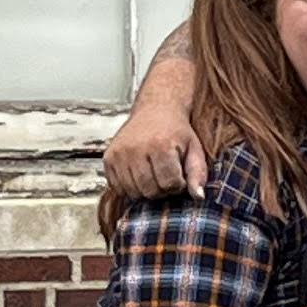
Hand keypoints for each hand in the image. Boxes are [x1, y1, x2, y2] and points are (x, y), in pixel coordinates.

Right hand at [102, 51, 205, 198]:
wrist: (155, 110)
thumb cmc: (176, 132)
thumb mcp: (194, 149)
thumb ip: (198, 174)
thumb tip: (198, 197)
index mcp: (160, 145)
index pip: (169, 184)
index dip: (177, 185)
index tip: (179, 175)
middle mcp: (136, 149)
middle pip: (150, 191)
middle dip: (162, 190)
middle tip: (166, 176)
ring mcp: (120, 153)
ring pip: (133, 192)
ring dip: (145, 190)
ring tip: (153, 175)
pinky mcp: (108, 158)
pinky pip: (117, 187)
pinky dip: (129, 187)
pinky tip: (139, 175)